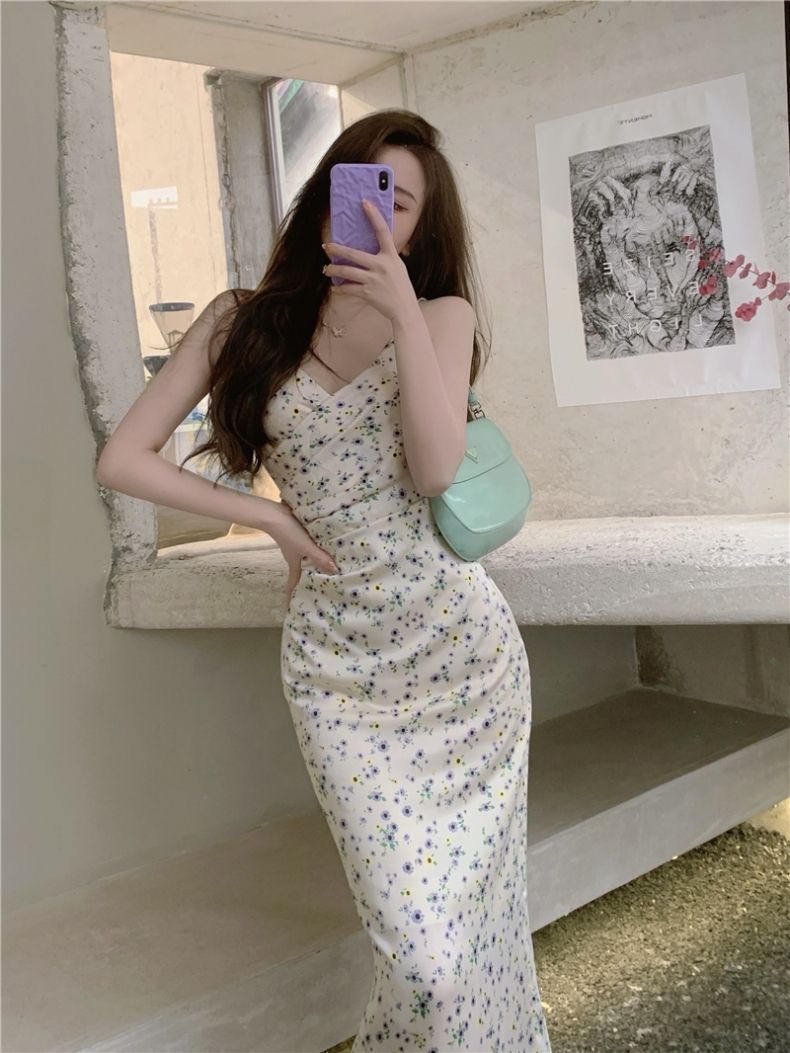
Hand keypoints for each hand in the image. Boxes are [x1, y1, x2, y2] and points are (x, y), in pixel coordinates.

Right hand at [268, 500, 339, 601]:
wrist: (275, 513)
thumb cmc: (289, 533)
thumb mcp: (306, 547)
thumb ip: (319, 558)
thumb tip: (335, 571)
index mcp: (294, 563)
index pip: (293, 583)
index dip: (292, 595)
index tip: (291, 606)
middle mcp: (295, 557)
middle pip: (302, 571)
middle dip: (309, 580)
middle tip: (321, 588)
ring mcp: (296, 546)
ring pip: (306, 559)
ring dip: (315, 564)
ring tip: (328, 569)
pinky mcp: (298, 536)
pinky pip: (309, 547)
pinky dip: (316, 550)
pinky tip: (326, 547)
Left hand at [323, 199, 416, 320]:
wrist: (405, 310)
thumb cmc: (401, 289)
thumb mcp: (398, 268)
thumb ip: (386, 259)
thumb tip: (371, 251)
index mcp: (391, 256)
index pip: (382, 231)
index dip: (373, 216)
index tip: (364, 203)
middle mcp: (382, 266)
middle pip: (354, 254)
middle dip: (337, 250)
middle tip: (326, 247)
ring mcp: (374, 280)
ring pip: (347, 272)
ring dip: (333, 270)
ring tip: (326, 270)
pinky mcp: (368, 293)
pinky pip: (348, 289)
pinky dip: (340, 289)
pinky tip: (335, 288)